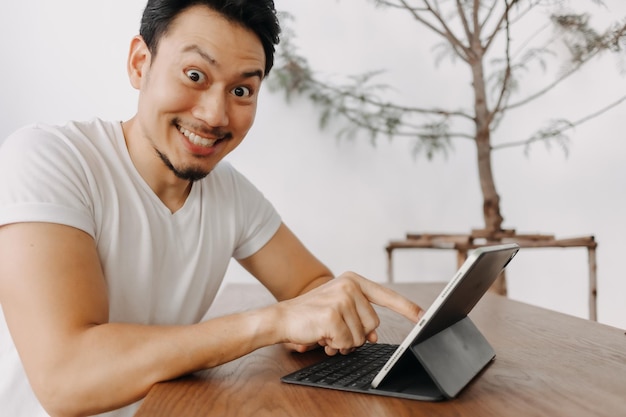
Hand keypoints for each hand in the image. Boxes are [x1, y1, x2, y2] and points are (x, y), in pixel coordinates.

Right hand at [276, 272, 422, 355]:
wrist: (283, 318)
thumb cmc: (312, 314)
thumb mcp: (340, 310)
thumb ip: (360, 318)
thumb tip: (373, 335)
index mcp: (353, 280)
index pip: (386, 295)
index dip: (407, 308)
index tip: (423, 316)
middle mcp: (349, 285)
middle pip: (374, 323)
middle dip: (357, 334)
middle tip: (337, 329)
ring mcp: (341, 299)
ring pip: (361, 336)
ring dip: (345, 341)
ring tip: (328, 331)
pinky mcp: (333, 315)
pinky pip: (347, 343)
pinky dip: (335, 345)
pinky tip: (322, 335)